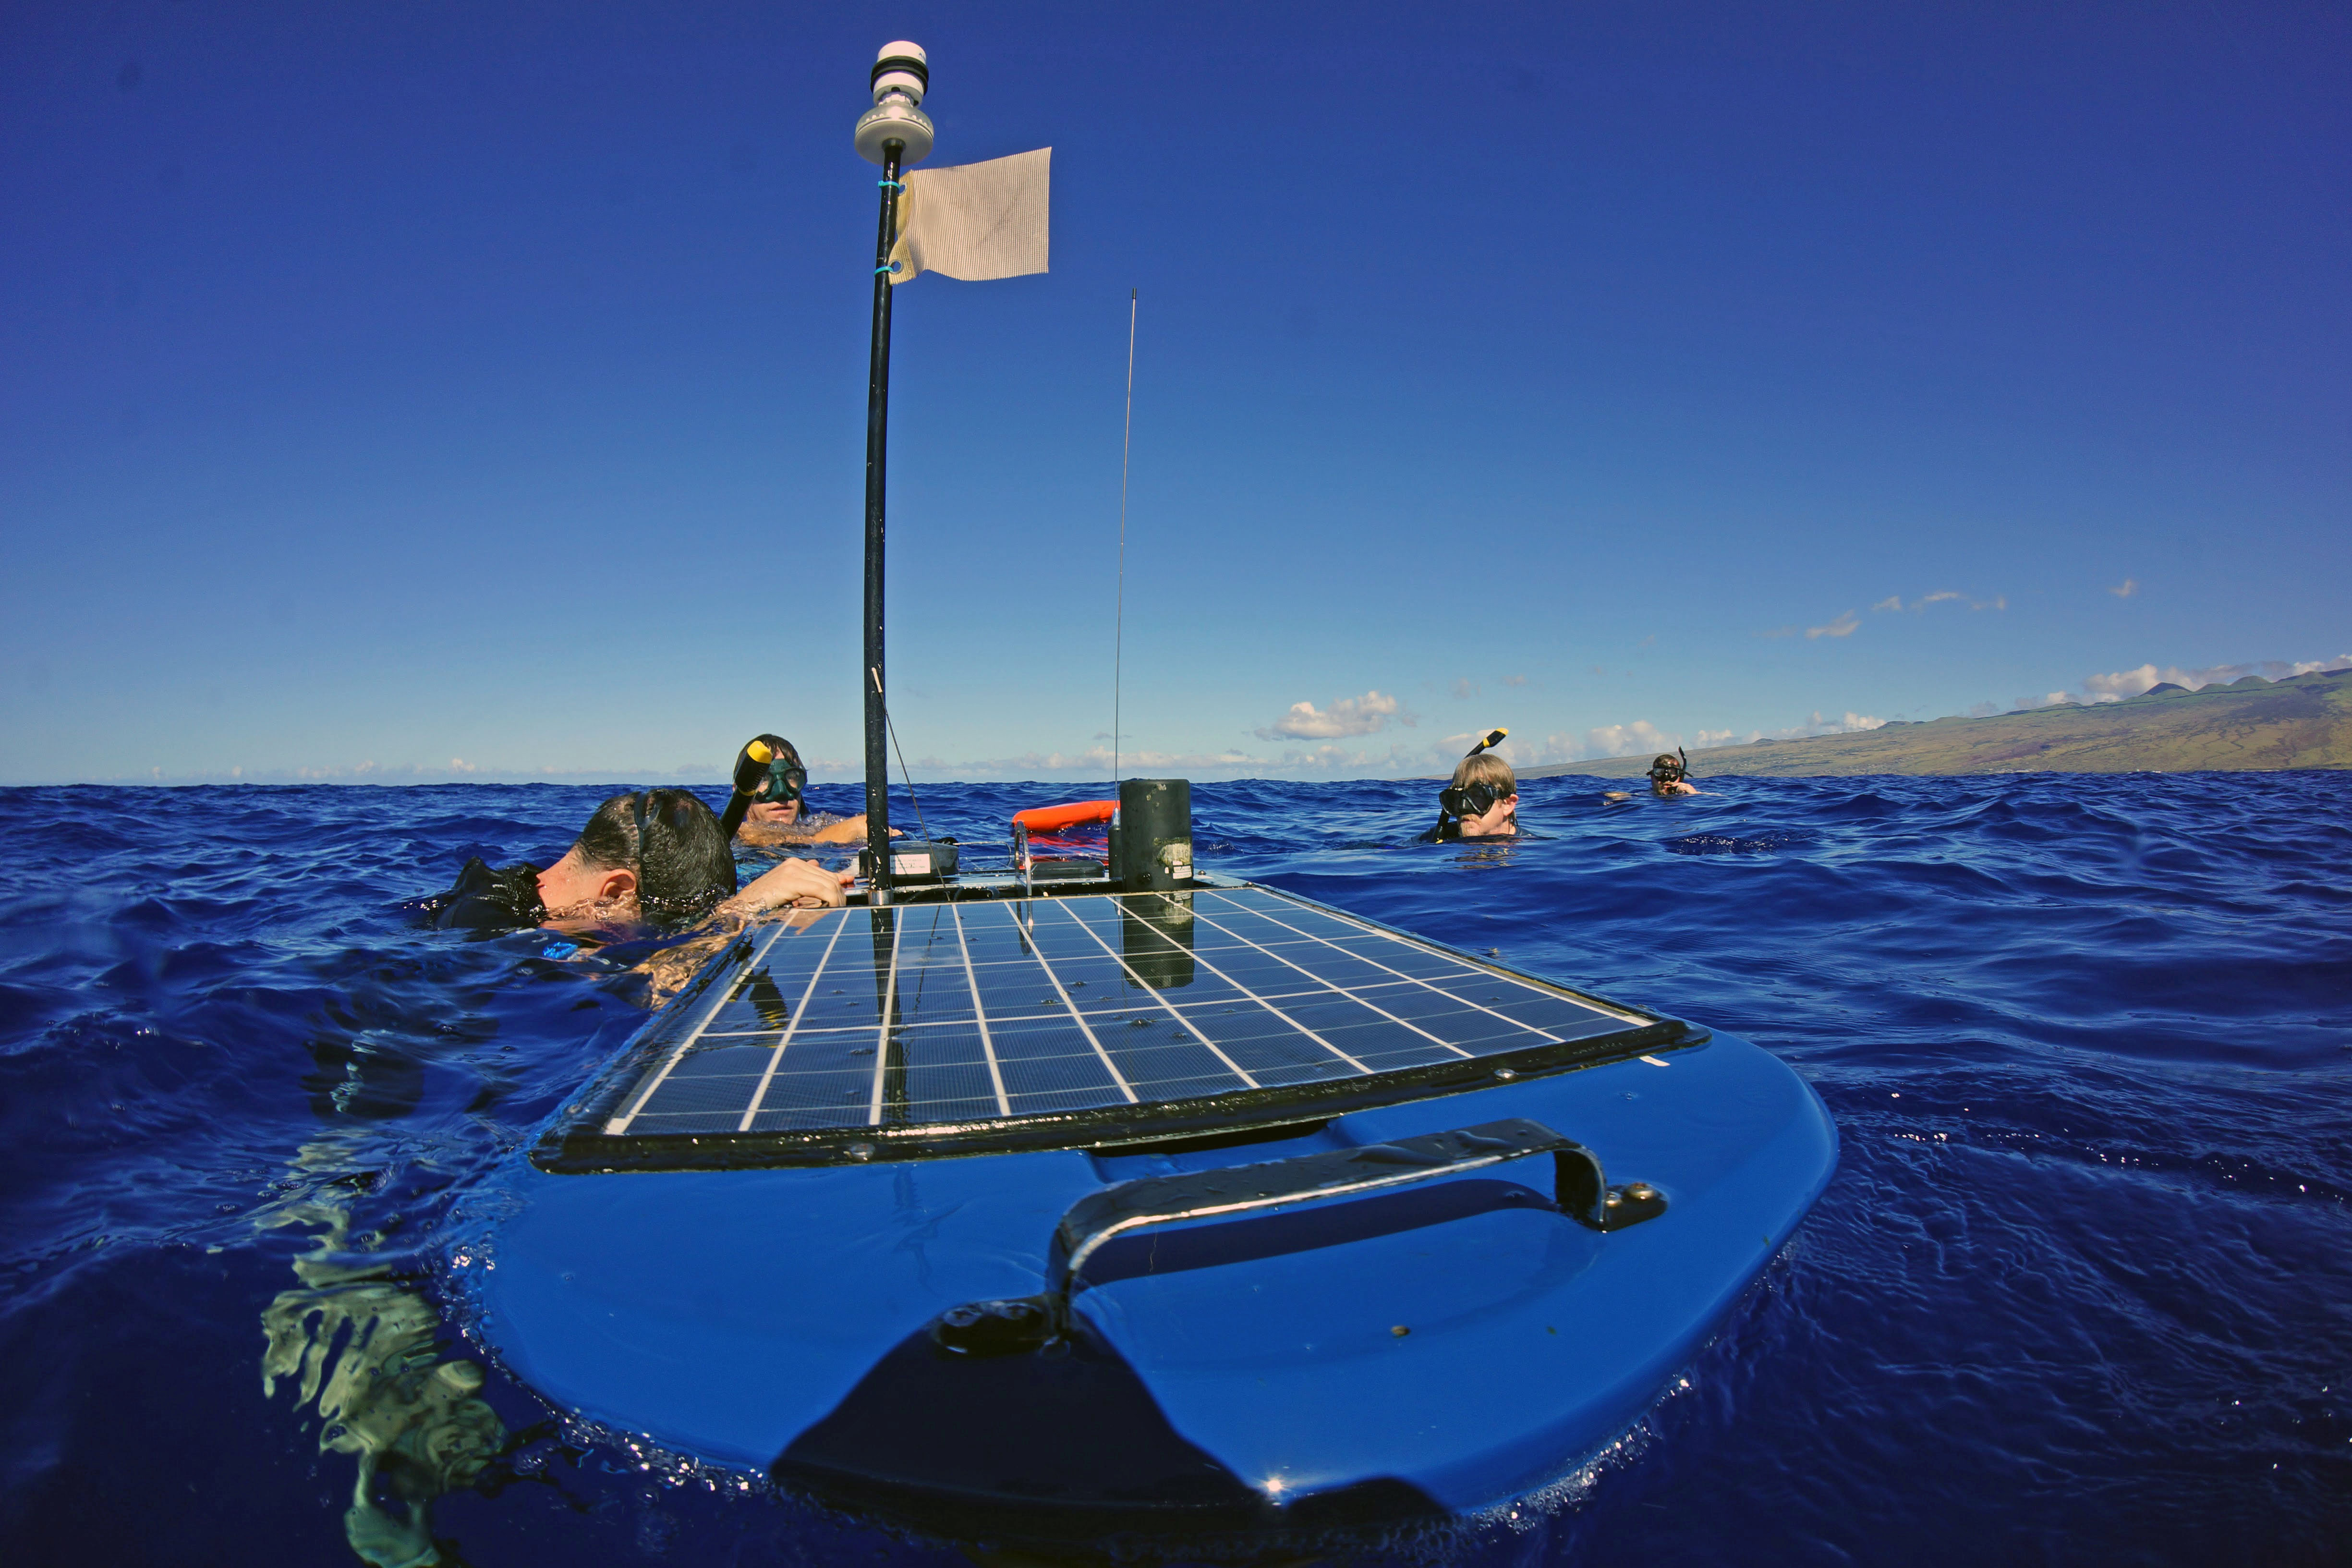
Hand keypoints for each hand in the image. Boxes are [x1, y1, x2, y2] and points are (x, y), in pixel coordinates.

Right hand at [725, 858, 853, 914]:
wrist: (741, 908)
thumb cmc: (762, 906)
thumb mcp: (789, 895)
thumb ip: (807, 888)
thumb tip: (832, 882)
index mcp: (794, 866)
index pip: (825, 873)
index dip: (840, 881)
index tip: (849, 887)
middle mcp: (795, 864)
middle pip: (829, 878)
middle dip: (839, 894)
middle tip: (842, 909)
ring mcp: (792, 870)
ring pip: (828, 883)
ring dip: (836, 899)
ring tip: (836, 912)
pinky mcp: (790, 880)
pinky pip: (821, 889)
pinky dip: (830, 900)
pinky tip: (830, 909)